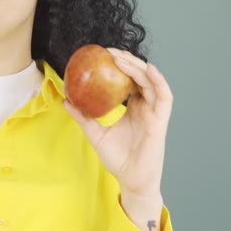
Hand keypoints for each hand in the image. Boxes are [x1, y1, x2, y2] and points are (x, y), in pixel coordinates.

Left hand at [63, 48, 172, 195]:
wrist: (130, 180)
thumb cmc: (118, 159)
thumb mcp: (95, 134)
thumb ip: (83, 117)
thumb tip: (65, 101)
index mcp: (133, 107)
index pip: (129, 79)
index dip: (119, 65)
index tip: (102, 55)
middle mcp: (146, 106)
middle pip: (140, 76)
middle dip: (127, 60)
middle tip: (108, 51)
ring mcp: (154, 112)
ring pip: (151, 81)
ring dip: (138, 67)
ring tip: (120, 58)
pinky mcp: (161, 120)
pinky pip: (164, 96)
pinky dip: (159, 81)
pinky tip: (148, 70)